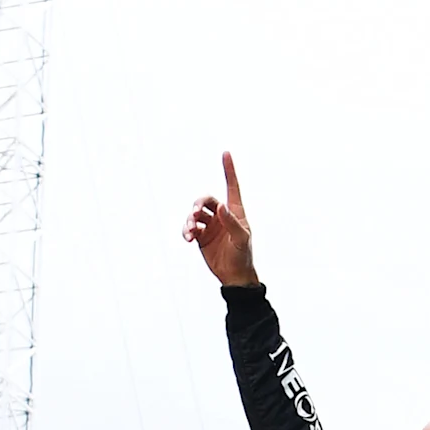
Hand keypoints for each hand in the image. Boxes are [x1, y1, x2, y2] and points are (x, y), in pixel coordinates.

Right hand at [183, 152, 257, 285]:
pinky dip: (186, 230)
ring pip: (195, 215)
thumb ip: (231, 223)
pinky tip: (187, 237)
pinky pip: (190, 228)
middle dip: (198, 204)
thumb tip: (220, 206)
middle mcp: (221, 216)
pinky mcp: (201, 237)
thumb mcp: (241, 239)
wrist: (234, 276)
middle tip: (195, 213)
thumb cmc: (243, 256)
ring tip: (190, 231)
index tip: (226, 153)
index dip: (229, 170)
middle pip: (206, 200)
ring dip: (190, 220)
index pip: (231, 187)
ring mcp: (210, 226)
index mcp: (234, 212)